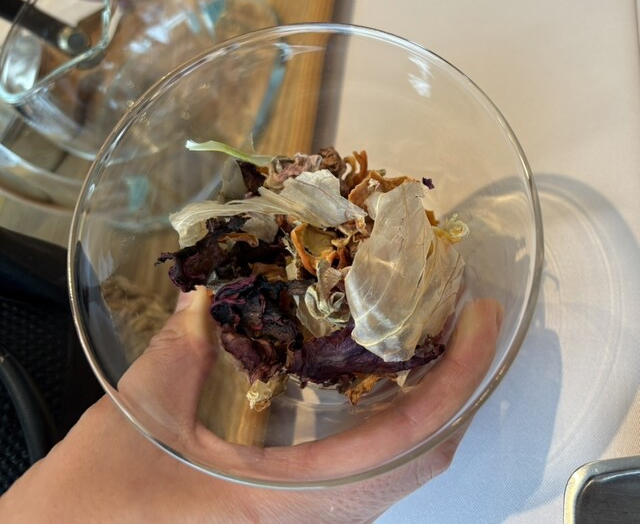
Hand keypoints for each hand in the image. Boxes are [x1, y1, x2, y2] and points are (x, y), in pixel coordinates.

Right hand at [0, 289, 501, 522]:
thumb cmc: (90, 517)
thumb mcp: (135, 423)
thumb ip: (178, 353)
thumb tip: (205, 301)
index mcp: (292, 505)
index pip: (410, 442)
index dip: (458, 378)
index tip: (481, 322)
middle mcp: (317, 522)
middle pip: (423, 457)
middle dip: (455, 383)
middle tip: (460, 318)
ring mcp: (308, 523)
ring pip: (399, 466)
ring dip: (424, 399)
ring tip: (424, 336)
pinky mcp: (290, 518)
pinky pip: (363, 469)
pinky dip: (384, 418)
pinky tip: (367, 379)